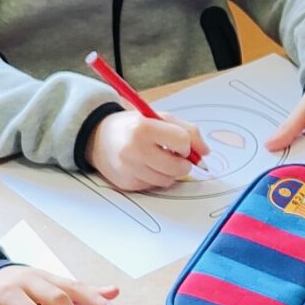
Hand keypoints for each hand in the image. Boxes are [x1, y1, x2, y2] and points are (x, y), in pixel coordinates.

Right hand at [89, 110, 208, 189]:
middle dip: (183, 163)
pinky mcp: (126, 184)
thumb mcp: (159, 118)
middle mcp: (134, 150)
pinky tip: (145, 167)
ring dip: (169, 172)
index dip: (186, 145)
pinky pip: (154, 186)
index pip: (182, 142)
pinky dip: (155, 178)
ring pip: (168, 180)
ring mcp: (129, 169)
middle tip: (174, 155)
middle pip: (179, 167)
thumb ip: (187, 130)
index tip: (179, 144)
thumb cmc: (134, 126)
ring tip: (157, 159)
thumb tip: (206, 153)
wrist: (98, 138)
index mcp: (143, 128)